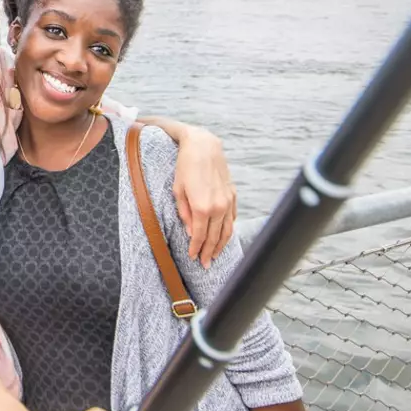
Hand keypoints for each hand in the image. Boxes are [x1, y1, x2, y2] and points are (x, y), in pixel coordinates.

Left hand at [171, 127, 236, 266]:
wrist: (203, 145)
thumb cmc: (185, 166)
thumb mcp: (178, 191)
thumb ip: (185, 214)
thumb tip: (192, 233)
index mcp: (202, 207)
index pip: (200, 236)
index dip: (196, 249)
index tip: (193, 258)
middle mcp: (218, 207)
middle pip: (214, 237)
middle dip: (209, 252)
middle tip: (206, 264)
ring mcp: (228, 201)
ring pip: (227, 230)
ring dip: (221, 245)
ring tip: (215, 256)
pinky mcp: (233, 194)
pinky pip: (232, 218)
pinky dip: (228, 230)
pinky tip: (224, 236)